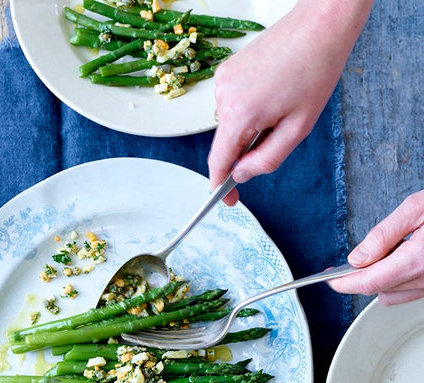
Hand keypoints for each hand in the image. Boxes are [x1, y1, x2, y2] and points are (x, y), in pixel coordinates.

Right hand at [208, 0, 373, 204]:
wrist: (318, 26)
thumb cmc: (314, 72)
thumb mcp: (297, 129)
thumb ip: (266, 160)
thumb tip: (241, 175)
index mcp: (240, 114)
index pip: (218, 162)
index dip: (221, 187)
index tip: (229, 200)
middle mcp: (223, 96)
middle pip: (226, 143)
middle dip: (247, 150)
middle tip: (281, 132)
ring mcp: (223, 81)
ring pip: (231, 124)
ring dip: (251, 127)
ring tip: (281, 105)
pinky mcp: (227, 70)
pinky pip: (232, 104)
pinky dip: (249, 109)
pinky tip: (272, 93)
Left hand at [330, 191, 423, 303]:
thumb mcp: (416, 208)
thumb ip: (384, 234)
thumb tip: (357, 257)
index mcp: (417, 259)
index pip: (368, 282)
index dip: (344, 283)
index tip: (329, 279)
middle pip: (378, 291)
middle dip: (361, 277)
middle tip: (356, 258)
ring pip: (393, 296)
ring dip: (382, 281)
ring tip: (389, 253)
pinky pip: (411, 293)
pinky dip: (399, 282)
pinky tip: (403, 260)